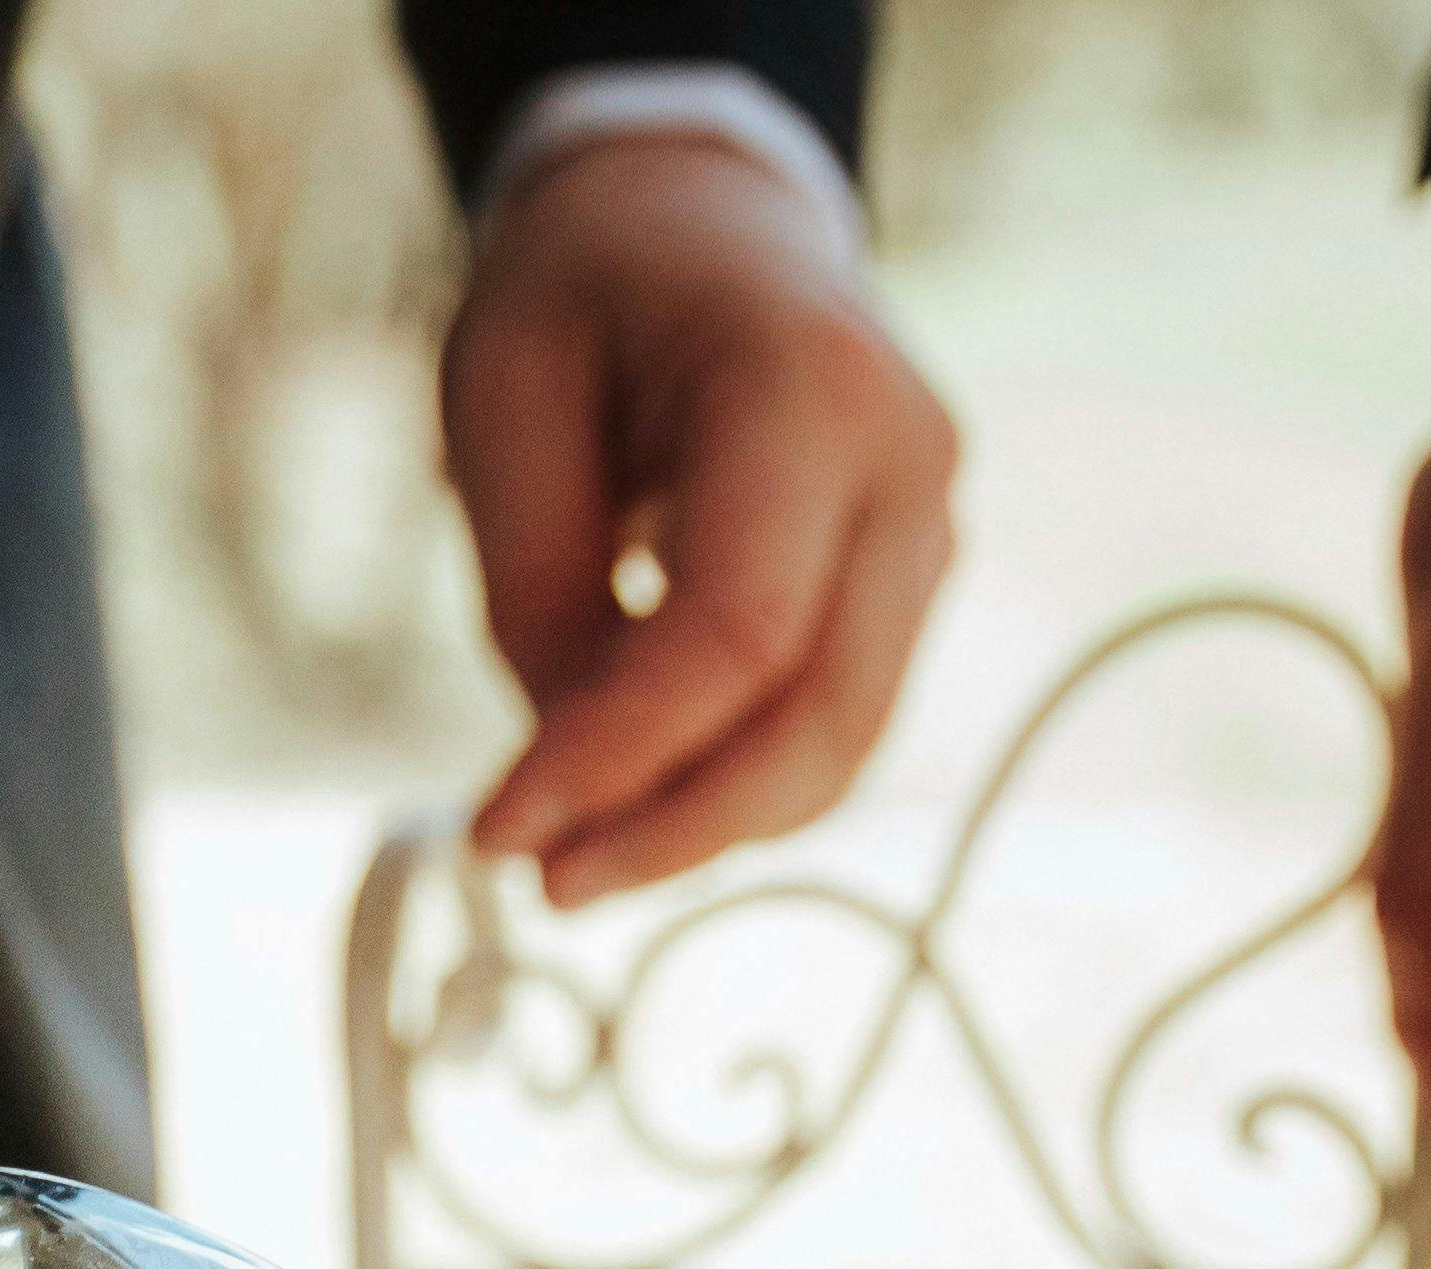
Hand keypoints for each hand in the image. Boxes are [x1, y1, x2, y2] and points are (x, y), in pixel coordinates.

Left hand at [443, 128, 958, 906]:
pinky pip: (836, 721)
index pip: (739, 634)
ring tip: (570, 851)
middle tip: (542, 885)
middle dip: (676, 828)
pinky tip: (633, 796)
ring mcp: (930, 527)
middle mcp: (908, 462)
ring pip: (844, 744)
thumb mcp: (505, 408)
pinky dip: (736, 783)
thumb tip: (574, 791)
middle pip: (821, 718)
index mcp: (810, 386)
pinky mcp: (912, 581)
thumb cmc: (586, 295)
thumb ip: (539, 600)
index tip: (500, 834)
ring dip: (706, 825)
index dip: (621, 759)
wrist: (700, 220)